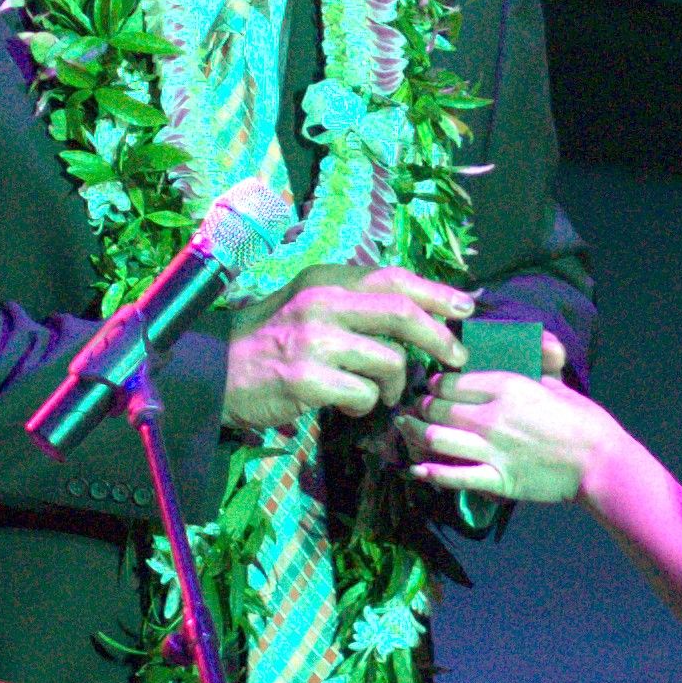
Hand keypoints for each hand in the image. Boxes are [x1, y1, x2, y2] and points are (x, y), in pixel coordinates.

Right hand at [221, 265, 474, 429]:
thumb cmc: (269, 338)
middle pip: (401, 313)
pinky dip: (366, 405)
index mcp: (325, 279)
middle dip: (439, 337)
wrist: (216, 371)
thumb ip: (353, 301)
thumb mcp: (308, 303)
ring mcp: (314, 341)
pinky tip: (349, 405)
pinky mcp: (307, 379)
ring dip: (396, 383)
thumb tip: (415, 309)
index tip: (465, 307)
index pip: (393, 277)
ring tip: (382, 392)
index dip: (436, 292)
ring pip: (389, 361)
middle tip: (455, 357)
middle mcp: (321, 302)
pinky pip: (364, 395)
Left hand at [406, 355, 610, 504]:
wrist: (598, 461)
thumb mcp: (559, 382)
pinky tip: (417, 468)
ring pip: (437, 438)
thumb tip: (541, 338)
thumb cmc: (582, 419)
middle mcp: (491, 415)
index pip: (451, 380)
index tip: (432, 388)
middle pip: (437, 407)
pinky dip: (432, 472)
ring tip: (408, 432)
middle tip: (416, 410)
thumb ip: (541, 360)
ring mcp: (491, 448)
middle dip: (421, 408)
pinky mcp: (497, 479)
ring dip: (417, 435)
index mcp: (505, 385)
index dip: (435, 384)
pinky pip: (454, 475)